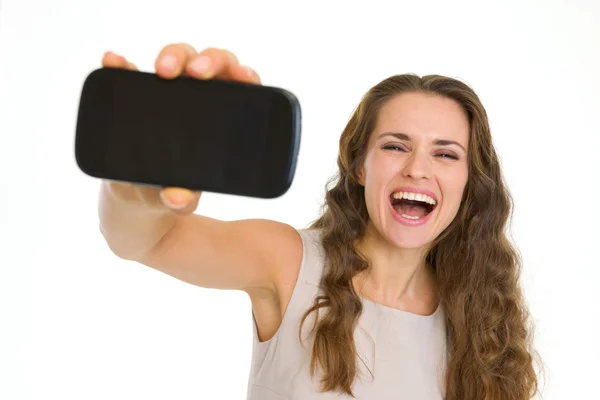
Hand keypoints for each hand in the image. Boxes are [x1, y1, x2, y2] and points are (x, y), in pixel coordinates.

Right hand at [100, 44, 260, 214]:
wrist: (138, 198)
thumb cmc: (173, 191)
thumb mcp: (181, 199)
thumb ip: (184, 199)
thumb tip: (176, 198)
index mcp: (223, 116)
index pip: (240, 85)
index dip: (244, 74)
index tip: (242, 76)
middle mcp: (199, 97)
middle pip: (211, 64)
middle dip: (207, 60)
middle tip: (195, 74)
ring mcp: (167, 93)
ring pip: (178, 58)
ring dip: (173, 56)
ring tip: (162, 71)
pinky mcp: (135, 95)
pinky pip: (128, 72)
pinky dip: (120, 64)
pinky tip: (113, 61)